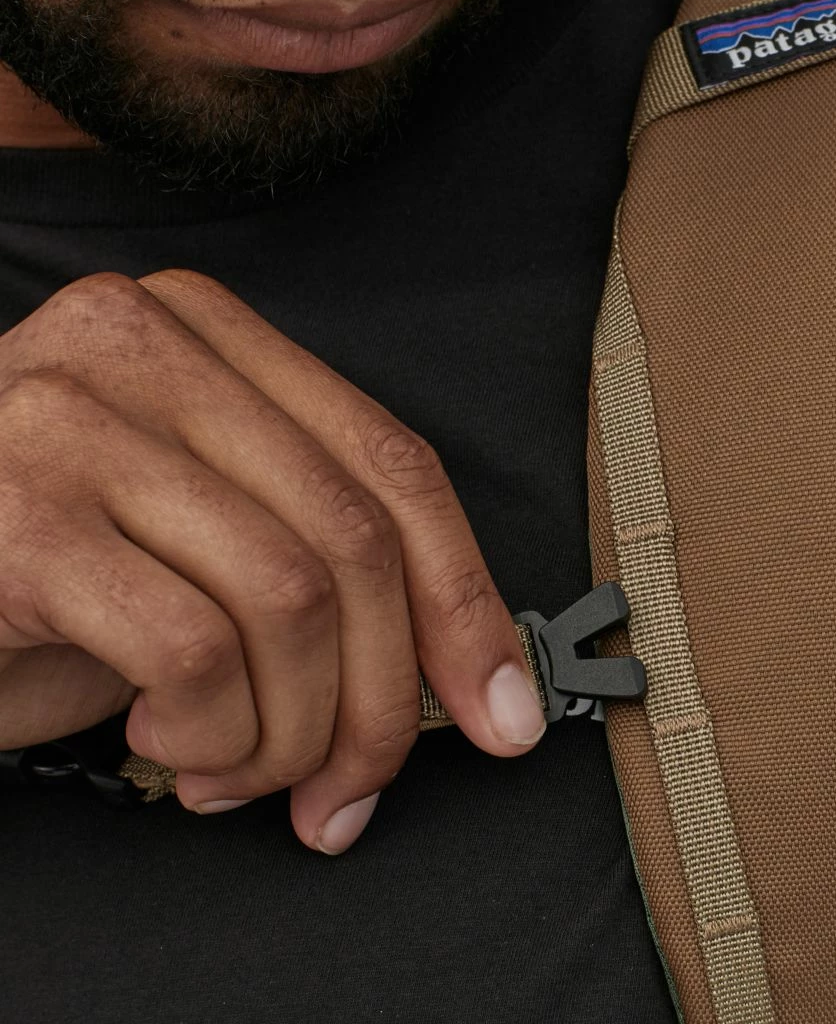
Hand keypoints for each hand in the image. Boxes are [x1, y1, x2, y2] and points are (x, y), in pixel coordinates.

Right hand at [0, 270, 544, 851]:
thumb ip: (320, 559)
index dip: (465, 599)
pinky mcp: (21, 517)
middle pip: (356, 537)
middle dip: (381, 699)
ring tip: (239, 771)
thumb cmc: (47, 566)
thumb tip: (469, 675)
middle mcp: (148, 347)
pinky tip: (166, 742)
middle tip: (351, 789)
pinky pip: (195, 650)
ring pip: (291, 598)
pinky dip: (211, 734)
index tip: (500, 707)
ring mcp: (76, 419)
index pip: (394, 463)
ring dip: (290, 731)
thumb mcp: (205, 536)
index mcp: (212, 333)